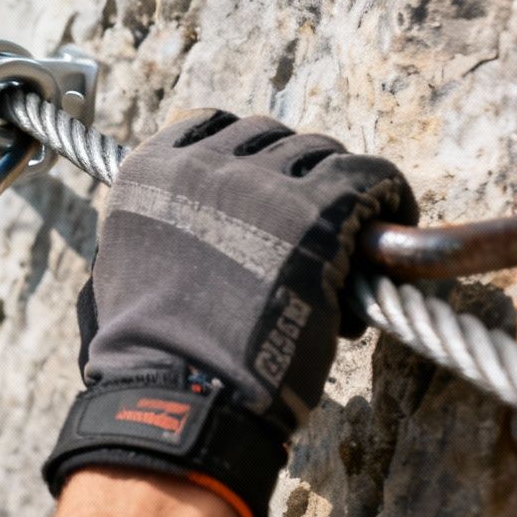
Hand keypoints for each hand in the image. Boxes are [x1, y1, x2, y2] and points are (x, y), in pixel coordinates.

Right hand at [43, 110, 416, 516]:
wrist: (180, 391)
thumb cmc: (151, 355)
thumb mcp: (126, 268)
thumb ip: (160, 227)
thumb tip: (190, 223)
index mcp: (148, 173)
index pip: (211, 125)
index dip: (247, 156)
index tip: (265, 187)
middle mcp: (201, 165)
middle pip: (271, 137)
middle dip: (293, 175)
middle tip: (306, 227)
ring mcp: (260, 184)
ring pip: (321, 152)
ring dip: (336, 188)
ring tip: (345, 238)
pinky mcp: (317, 209)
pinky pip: (371, 177)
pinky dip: (388, 196)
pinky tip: (391, 225)